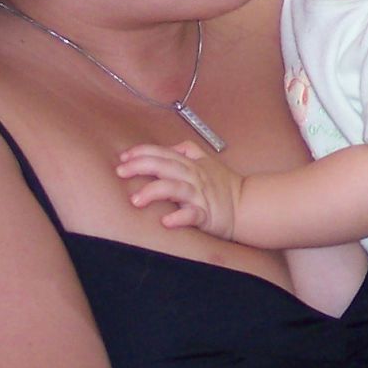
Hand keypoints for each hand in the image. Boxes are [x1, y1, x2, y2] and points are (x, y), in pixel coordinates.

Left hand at [117, 141, 241, 237]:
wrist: (247, 205)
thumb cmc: (224, 185)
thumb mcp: (207, 161)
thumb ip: (188, 151)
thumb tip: (170, 146)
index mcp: (191, 164)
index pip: (163, 153)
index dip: (142, 152)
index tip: (124, 157)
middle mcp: (193, 177)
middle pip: (164, 166)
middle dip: (140, 166)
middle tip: (120, 172)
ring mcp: (199, 195)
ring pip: (175, 188)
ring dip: (154, 192)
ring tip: (135, 200)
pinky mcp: (206, 215)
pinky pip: (193, 215)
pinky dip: (180, 217)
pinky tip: (166, 221)